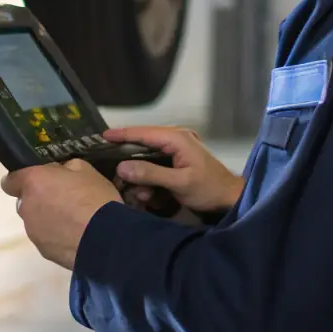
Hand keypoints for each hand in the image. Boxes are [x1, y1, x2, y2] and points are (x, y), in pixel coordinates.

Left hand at [1, 160, 120, 270]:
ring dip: (49, 218)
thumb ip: (64, 168)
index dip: (20, 180)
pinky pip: (46, 238)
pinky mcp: (42, 250)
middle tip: (65, 200)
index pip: (9, 181)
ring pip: (36, 221)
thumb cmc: (94, 198)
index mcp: (34, 182)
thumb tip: (58, 173)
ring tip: (74, 221)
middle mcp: (26, 206)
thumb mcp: (86, 170)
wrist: (105, 239)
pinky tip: (76, 236)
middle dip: (41, 199)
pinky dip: (56, 236)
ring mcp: (32, 231)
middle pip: (26, 201)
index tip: (36, 181)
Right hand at [103, 126, 243, 215]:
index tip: (102, 137)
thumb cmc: (208, 189)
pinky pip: (156, 164)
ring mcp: (178, 148)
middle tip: (118, 177)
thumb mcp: (179, 183)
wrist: (230, 199)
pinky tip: (150, 195)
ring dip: (142, 176)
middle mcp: (177, 138)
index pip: (143, 132)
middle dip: (130, 162)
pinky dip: (150, 178)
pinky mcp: (179, 159)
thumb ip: (150, 174)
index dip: (122, 134)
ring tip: (142, 195)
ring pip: (148, 157)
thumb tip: (121, 167)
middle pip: (143, 143)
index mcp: (177, 138)